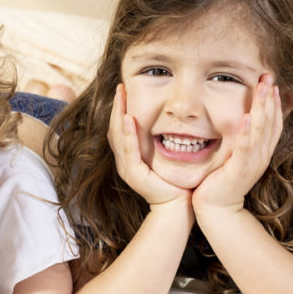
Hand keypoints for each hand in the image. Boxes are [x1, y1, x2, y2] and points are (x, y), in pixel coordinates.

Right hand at [108, 84, 191, 207]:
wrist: (177, 207)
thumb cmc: (176, 182)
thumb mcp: (166, 156)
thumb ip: (162, 141)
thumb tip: (170, 121)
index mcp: (129, 156)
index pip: (120, 127)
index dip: (121, 108)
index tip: (125, 89)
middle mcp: (124, 160)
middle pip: (115, 127)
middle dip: (117, 106)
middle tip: (120, 86)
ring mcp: (127, 167)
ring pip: (118, 135)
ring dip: (119, 113)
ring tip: (121, 95)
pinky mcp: (133, 173)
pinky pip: (129, 150)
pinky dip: (128, 133)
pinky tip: (130, 118)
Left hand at [193, 75, 282, 213]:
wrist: (217, 211)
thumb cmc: (222, 183)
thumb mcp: (236, 158)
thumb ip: (241, 141)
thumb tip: (242, 121)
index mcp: (261, 152)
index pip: (273, 123)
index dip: (275, 102)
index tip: (273, 83)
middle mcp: (261, 156)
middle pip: (270, 121)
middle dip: (270, 97)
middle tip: (269, 75)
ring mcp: (252, 163)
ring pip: (261, 130)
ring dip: (262, 106)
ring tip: (263, 87)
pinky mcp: (239, 169)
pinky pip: (245, 147)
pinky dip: (247, 131)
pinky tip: (246, 117)